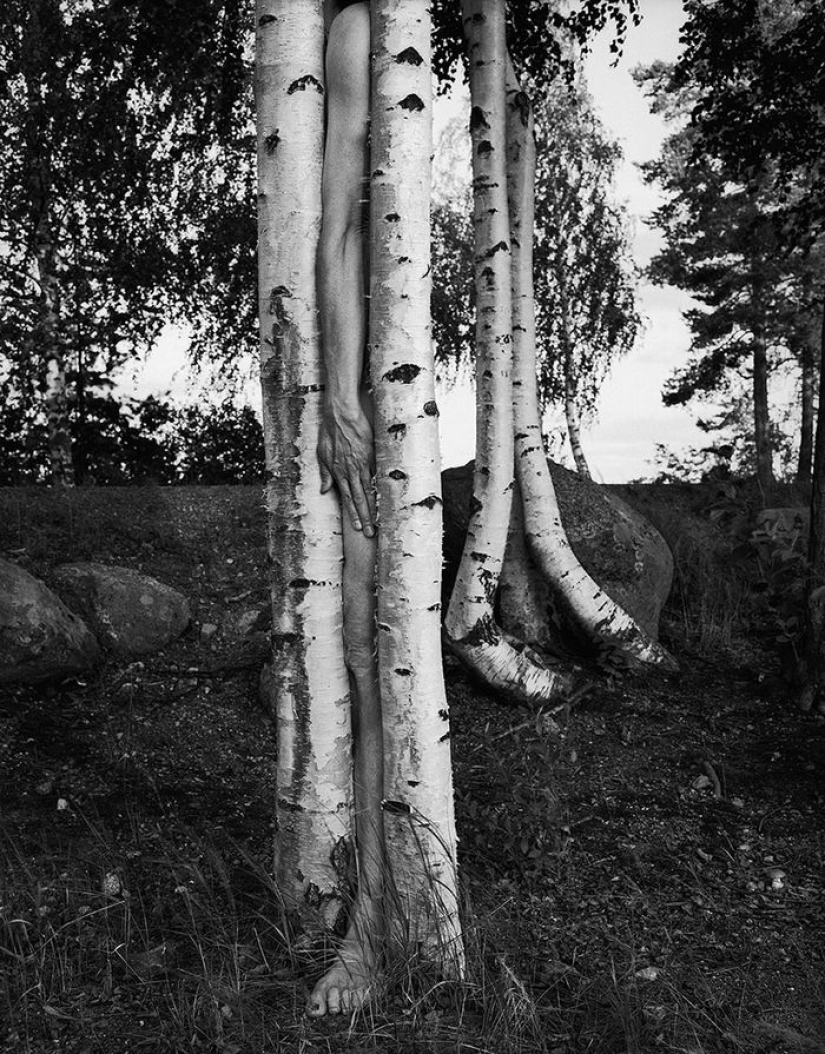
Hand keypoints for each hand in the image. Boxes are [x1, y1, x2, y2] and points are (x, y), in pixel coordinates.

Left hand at [317, 403, 376, 535]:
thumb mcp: (322, 453)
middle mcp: (352, 471)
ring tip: (379, 521)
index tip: (358, 528)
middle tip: (371, 533)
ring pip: (370, 490)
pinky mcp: (372, 454)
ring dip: (374, 507)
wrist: (341, 413)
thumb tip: (325, 490)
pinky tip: (387, 498)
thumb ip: (325, 473)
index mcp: (339, 472)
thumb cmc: (330, 431)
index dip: (353, 514)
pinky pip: (378, 474)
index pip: (348, 498)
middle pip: (360, 499)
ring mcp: (363, 463)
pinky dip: (382, 487)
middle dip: (366, 517)